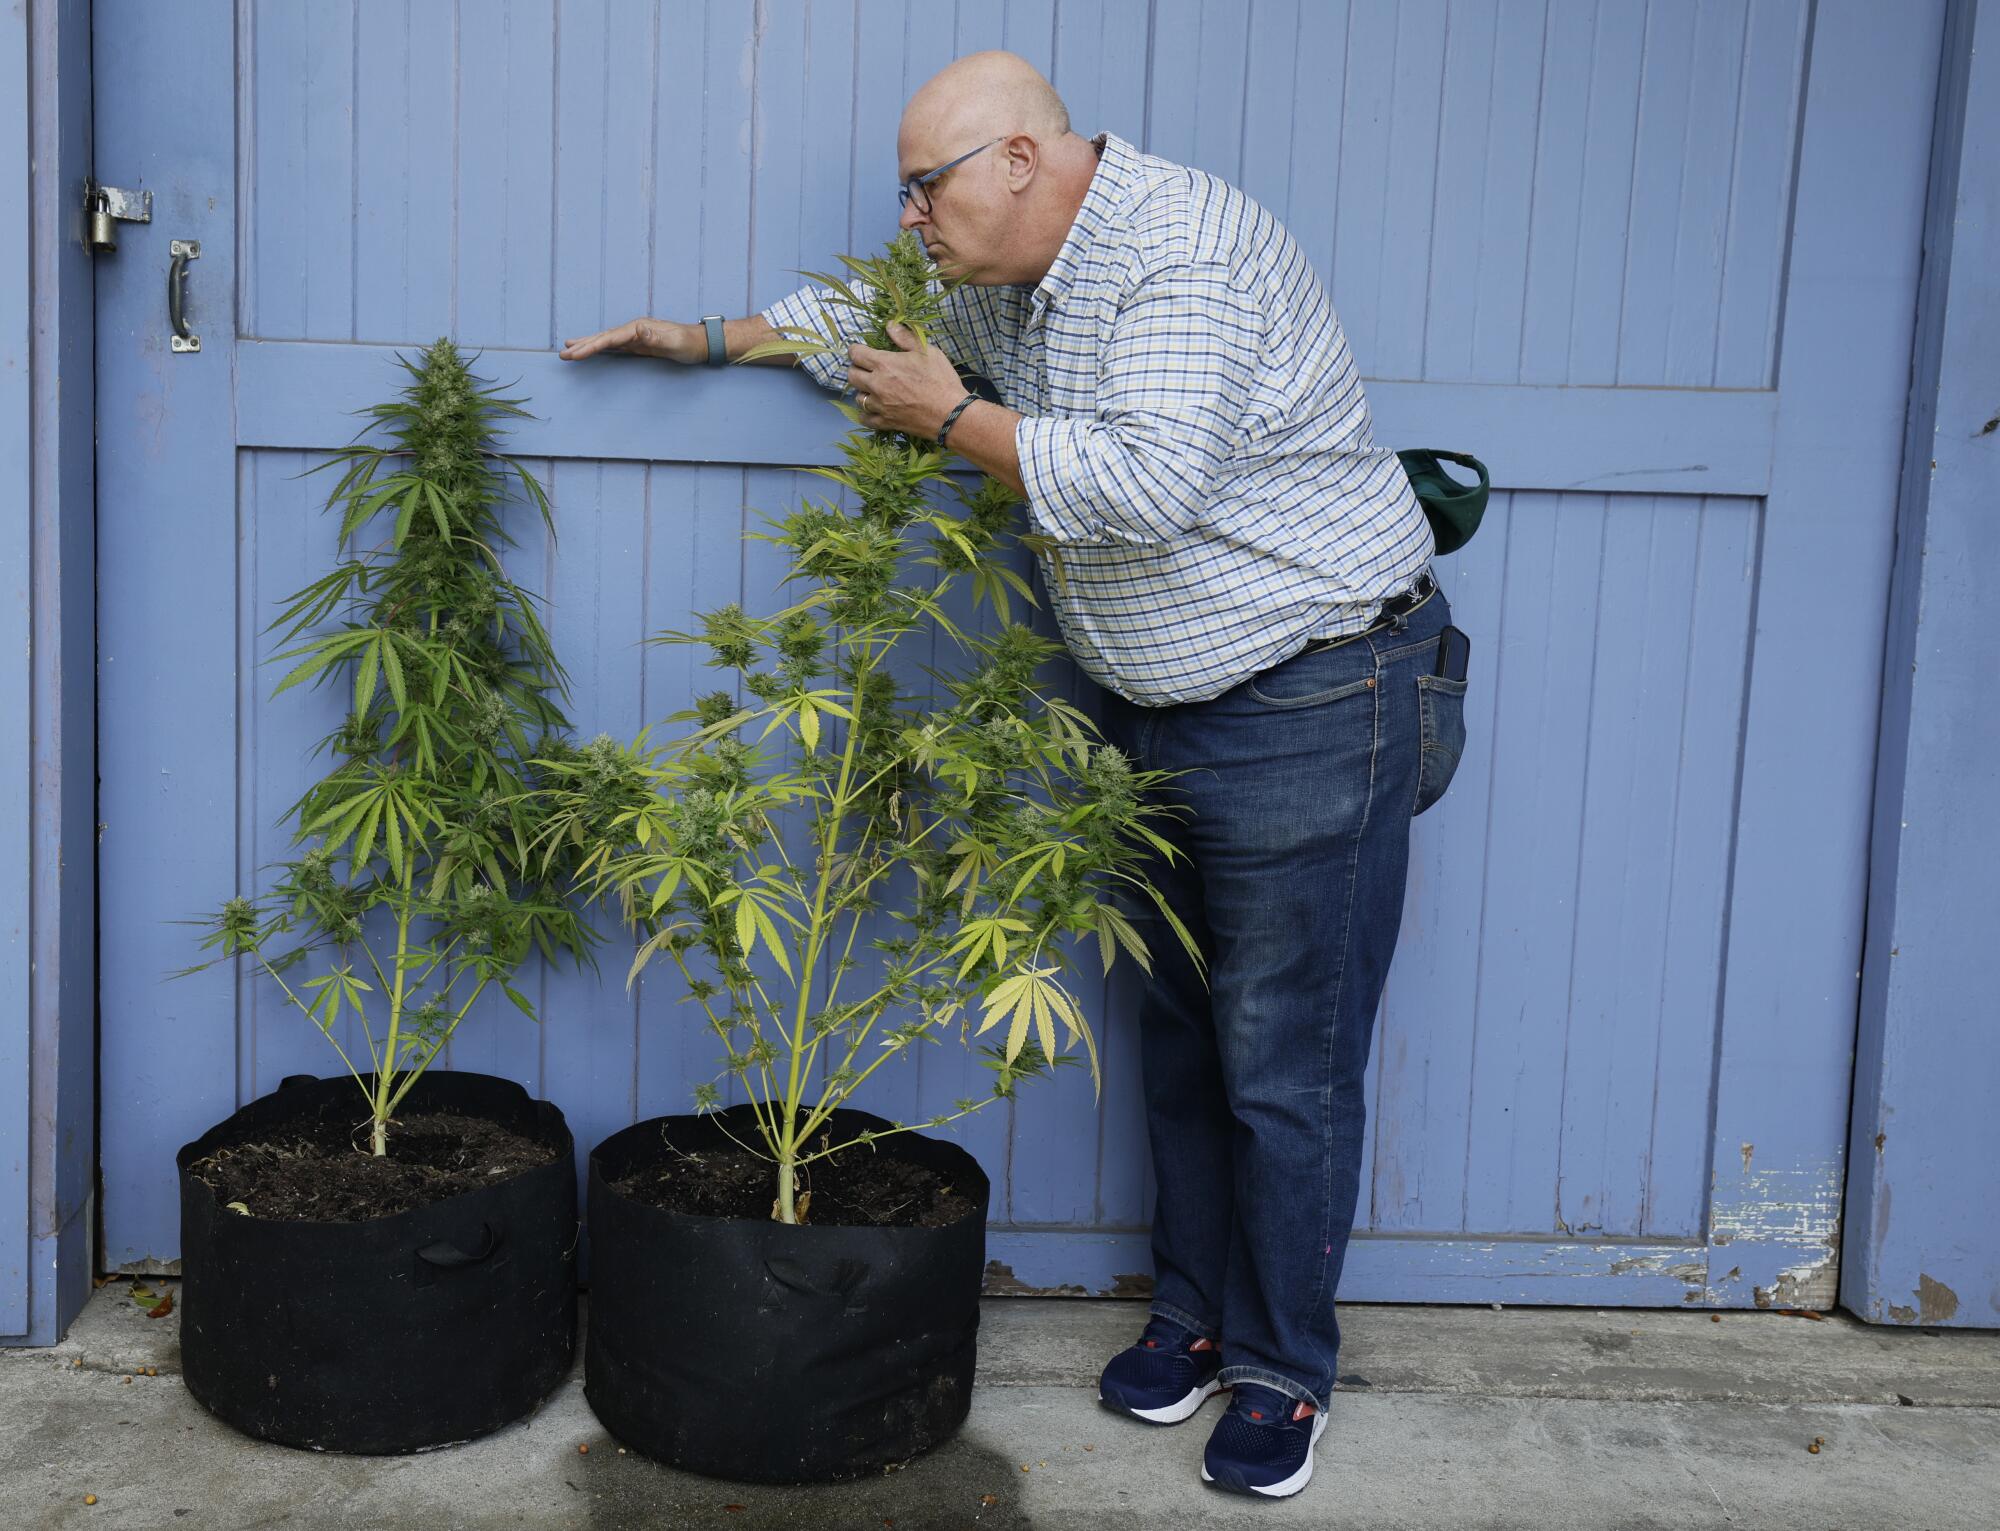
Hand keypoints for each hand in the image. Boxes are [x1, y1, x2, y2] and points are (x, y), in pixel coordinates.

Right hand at [558, 318, 702, 363]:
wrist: (700, 343)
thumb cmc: (688, 344)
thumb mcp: (674, 342)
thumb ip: (656, 336)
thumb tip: (639, 329)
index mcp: (638, 328)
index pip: (610, 338)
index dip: (592, 345)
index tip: (575, 352)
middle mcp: (634, 330)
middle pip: (604, 338)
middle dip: (583, 346)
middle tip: (563, 353)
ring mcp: (636, 337)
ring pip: (607, 341)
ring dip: (588, 345)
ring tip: (569, 349)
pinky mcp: (639, 345)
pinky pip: (615, 347)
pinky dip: (601, 349)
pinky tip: (593, 351)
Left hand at [847, 323, 964, 437]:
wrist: (950, 413)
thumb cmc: (940, 379)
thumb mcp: (927, 351)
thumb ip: (905, 338)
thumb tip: (889, 325)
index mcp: (884, 364)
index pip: (857, 354)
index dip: (856, 350)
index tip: (861, 350)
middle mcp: (876, 385)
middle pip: (852, 375)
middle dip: (856, 368)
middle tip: (866, 368)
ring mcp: (880, 405)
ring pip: (857, 397)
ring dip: (863, 391)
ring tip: (872, 389)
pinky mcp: (886, 422)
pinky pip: (866, 418)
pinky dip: (866, 413)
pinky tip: (873, 409)